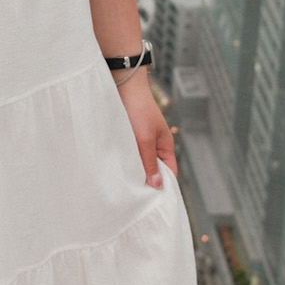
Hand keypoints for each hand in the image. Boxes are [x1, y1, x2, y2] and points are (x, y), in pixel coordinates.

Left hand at [112, 68, 176, 188]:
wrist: (122, 85)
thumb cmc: (138, 110)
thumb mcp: (145, 139)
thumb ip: (150, 162)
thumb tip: (157, 185)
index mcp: (165, 145)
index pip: (169, 171)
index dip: (164, 185)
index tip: (152, 200)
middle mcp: (154, 144)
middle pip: (153, 169)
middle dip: (146, 180)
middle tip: (134, 196)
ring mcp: (140, 140)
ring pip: (139, 162)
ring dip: (133, 171)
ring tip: (123, 185)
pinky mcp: (127, 136)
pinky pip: (128, 154)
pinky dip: (124, 161)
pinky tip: (115, 169)